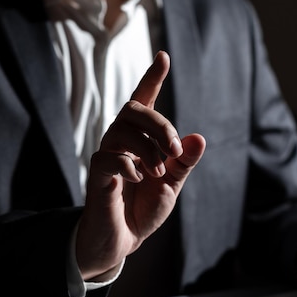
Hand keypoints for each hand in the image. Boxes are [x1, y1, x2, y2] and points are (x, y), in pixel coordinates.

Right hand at [75, 51, 205, 280]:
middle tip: (174, 151)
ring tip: (157, 174)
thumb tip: (198, 138)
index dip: (153, 78)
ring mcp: (108, 157)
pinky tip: (139, 180)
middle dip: (160, 124)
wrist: (124, 241)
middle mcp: (122, 142)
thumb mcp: (173, 185)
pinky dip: (129, 167)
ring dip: (147, 149)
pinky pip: (108, 157)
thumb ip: (184, 162)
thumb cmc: (144, 208)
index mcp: (142, 140)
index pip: (146, 101)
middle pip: (133, 108)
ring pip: (120, 129)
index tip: (163, 55)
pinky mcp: (97, 176)